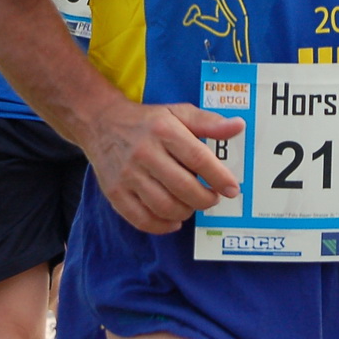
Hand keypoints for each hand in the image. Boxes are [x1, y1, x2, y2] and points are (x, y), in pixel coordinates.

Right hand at [81, 100, 243, 233]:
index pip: (198, 159)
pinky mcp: (115, 192)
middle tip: (212, 198)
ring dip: (186, 212)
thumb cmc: (148, 121)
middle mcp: (144, 153)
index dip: (219, 177)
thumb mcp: (178, 113)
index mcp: (164, 130)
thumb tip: (238, 126)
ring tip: (192, 205)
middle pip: (183, 187)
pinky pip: (142, 219)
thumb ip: (208, 122)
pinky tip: (173, 219)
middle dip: (205, 199)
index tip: (232, 189)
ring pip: (165, 207)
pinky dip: (162, 226)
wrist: (101, 122)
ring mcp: (128, 175)